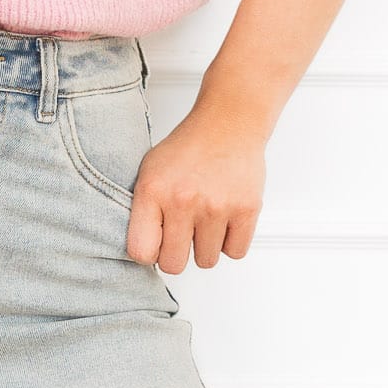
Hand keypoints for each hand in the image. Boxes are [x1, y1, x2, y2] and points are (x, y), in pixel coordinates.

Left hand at [126, 100, 267, 274]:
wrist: (228, 123)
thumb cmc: (188, 148)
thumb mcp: (149, 171)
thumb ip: (143, 210)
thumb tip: (143, 251)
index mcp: (153, 191)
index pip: (141, 252)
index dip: (149, 253)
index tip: (156, 244)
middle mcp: (183, 201)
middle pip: (174, 264)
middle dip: (177, 254)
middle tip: (182, 234)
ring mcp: (216, 207)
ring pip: (206, 261)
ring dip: (206, 246)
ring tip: (205, 219)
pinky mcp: (246, 209)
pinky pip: (235, 252)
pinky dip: (230, 241)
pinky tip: (224, 219)